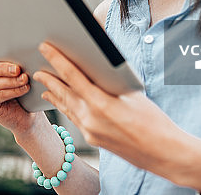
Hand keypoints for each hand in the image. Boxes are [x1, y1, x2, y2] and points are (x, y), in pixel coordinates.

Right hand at [0, 32, 37, 135]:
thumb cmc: (22, 87)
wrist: (25, 113)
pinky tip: (24, 88)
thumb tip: (23, 49)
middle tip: (19, 69)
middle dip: (4, 68)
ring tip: (25, 79)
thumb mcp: (17, 71)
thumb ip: (14, 61)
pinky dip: (13, 91)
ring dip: (12, 81)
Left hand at [33, 42, 200, 183]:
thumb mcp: (133, 93)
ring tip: (43, 84)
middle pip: (63, 93)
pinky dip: (65, 108)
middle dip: (49, 78)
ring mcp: (90, 131)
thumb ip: (111, 81)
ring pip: (66, 107)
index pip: (72, 75)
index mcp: (101, 103)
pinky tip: (61, 103)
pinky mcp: (93, 140)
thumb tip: (96, 65)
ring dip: (54, 94)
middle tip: (37, 67)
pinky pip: (74, 119)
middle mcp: (91, 118)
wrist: (164, 153)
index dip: (57, 60)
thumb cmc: (154, 120)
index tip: (45, 48)